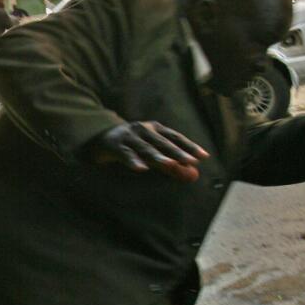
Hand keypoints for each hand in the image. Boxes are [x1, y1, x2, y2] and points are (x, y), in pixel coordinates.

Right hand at [89, 121, 207, 182]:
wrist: (101, 138)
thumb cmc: (132, 146)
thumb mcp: (152, 152)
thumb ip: (172, 163)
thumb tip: (193, 176)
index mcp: (155, 129)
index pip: (175, 137)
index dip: (190, 146)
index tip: (203, 157)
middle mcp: (144, 129)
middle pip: (163, 142)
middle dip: (177, 152)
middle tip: (190, 162)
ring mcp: (129, 136)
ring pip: (146, 148)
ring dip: (158, 157)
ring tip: (171, 165)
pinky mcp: (115, 145)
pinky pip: (126, 154)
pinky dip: (133, 161)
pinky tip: (141, 169)